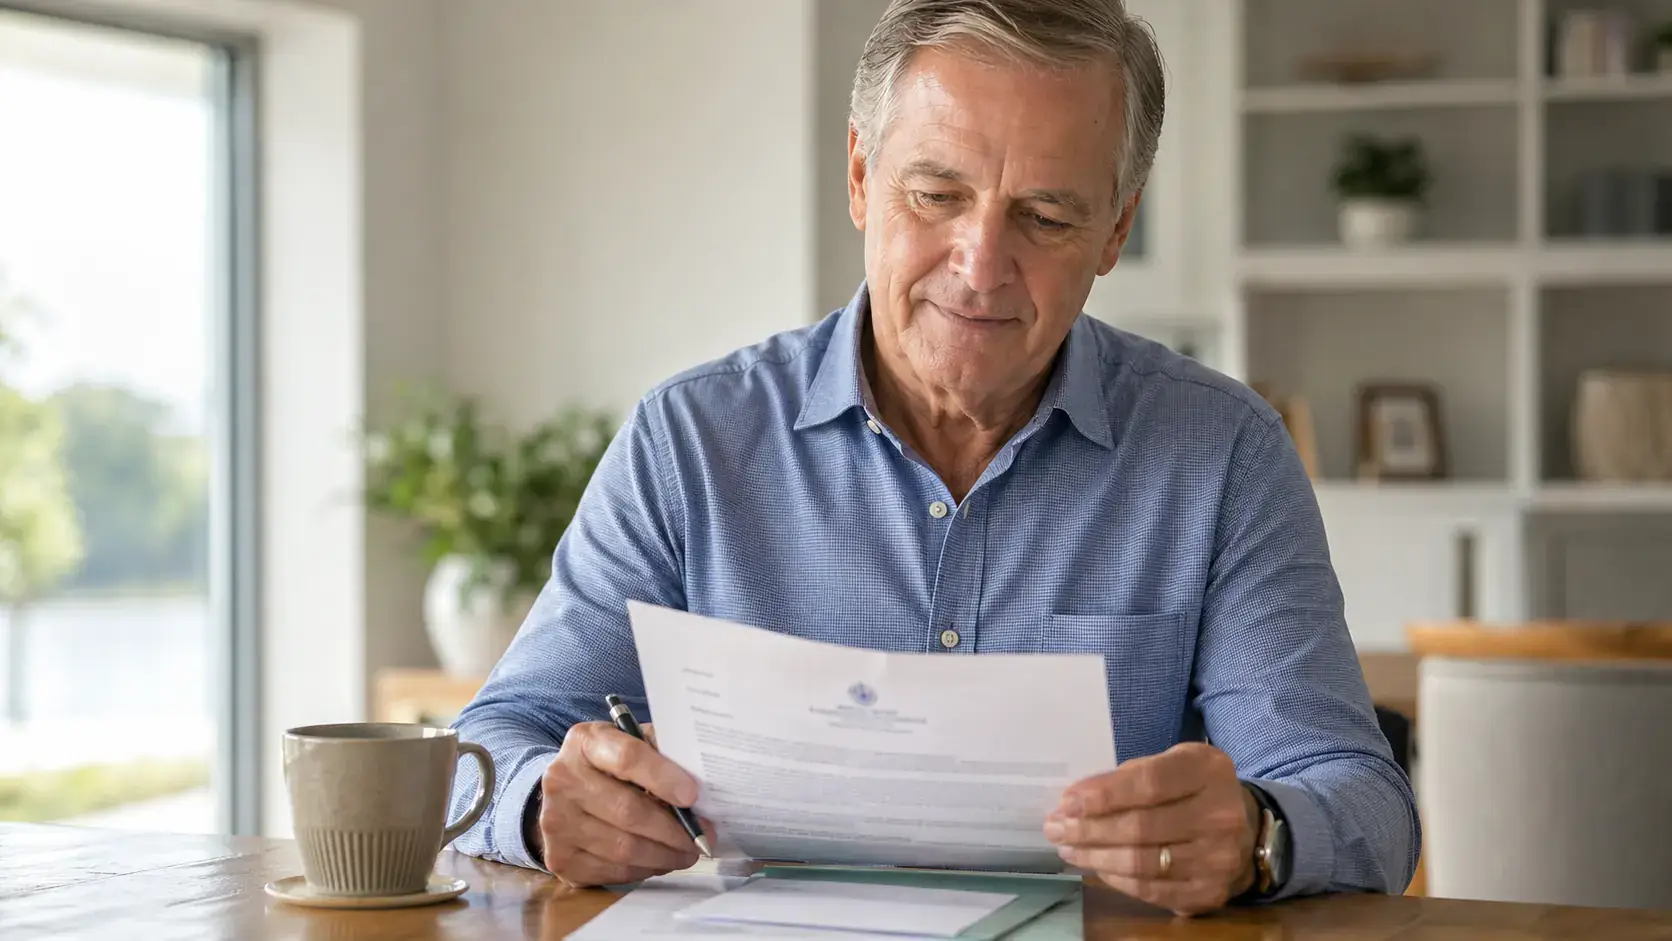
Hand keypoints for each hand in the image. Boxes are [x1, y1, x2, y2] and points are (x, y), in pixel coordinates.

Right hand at [532, 720, 703, 886]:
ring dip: (664, 855)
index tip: (692, 796)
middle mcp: (563, 780)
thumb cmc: (609, 765)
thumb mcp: (630, 743)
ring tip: (687, 852)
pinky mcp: (559, 857)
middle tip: (703, 837)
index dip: (664, 778)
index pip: (628, 758)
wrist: (564, 792)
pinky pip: (613, 871)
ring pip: (623, 848)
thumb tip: (703, 780)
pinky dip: (644, 869)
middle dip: (675, 829)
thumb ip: (661, 752)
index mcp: (586, 742)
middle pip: (628, 811)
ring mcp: (556, 822)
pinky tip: (659, 860)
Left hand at [1044, 743, 1258, 916]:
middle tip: (1055, 827)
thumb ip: (1130, 776)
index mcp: (1209, 771)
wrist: (1245, 830)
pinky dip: (1117, 879)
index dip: (1104, 795)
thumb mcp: (1172, 764)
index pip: (1150, 784)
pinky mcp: (1209, 893)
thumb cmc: (1193, 789)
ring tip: (1068, 847)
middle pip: (1141, 827)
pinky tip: (1097, 866)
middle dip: (1089, 829)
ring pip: (1142, 862)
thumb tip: (1076, 800)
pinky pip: (1151, 890)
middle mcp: (1221, 815)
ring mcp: (1219, 859)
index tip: (1067, 801)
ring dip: (1095, 856)